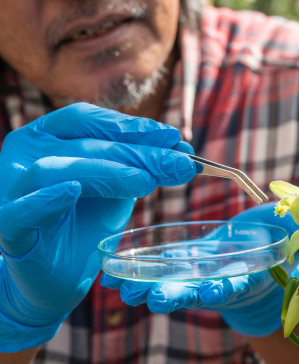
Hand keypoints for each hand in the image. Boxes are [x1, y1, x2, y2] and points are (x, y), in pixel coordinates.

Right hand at [0, 103, 199, 352]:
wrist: (56, 277)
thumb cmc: (85, 224)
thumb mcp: (117, 188)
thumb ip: (141, 165)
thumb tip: (184, 148)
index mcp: (49, 137)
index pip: (89, 119)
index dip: (132, 125)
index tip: (173, 137)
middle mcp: (25, 154)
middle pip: (84, 144)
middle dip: (137, 153)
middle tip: (180, 163)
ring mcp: (12, 189)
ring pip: (55, 169)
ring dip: (106, 172)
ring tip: (146, 182)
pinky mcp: (9, 227)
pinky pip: (22, 210)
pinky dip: (47, 199)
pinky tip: (74, 191)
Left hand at [101, 202, 298, 336]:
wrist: (269, 245)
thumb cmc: (285, 242)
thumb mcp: (294, 236)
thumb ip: (294, 229)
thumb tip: (295, 218)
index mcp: (248, 276)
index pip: (234, 285)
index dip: (221, 288)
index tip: (210, 291)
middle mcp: (222, 278)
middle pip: (197, 290)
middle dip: (176, 295)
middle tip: (155, 299)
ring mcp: (204, 269)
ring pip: (174, 280)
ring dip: (149, 286)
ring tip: (123, 289)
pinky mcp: (192, 255)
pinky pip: (166, 261)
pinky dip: (144, 265)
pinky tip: (117, 268)